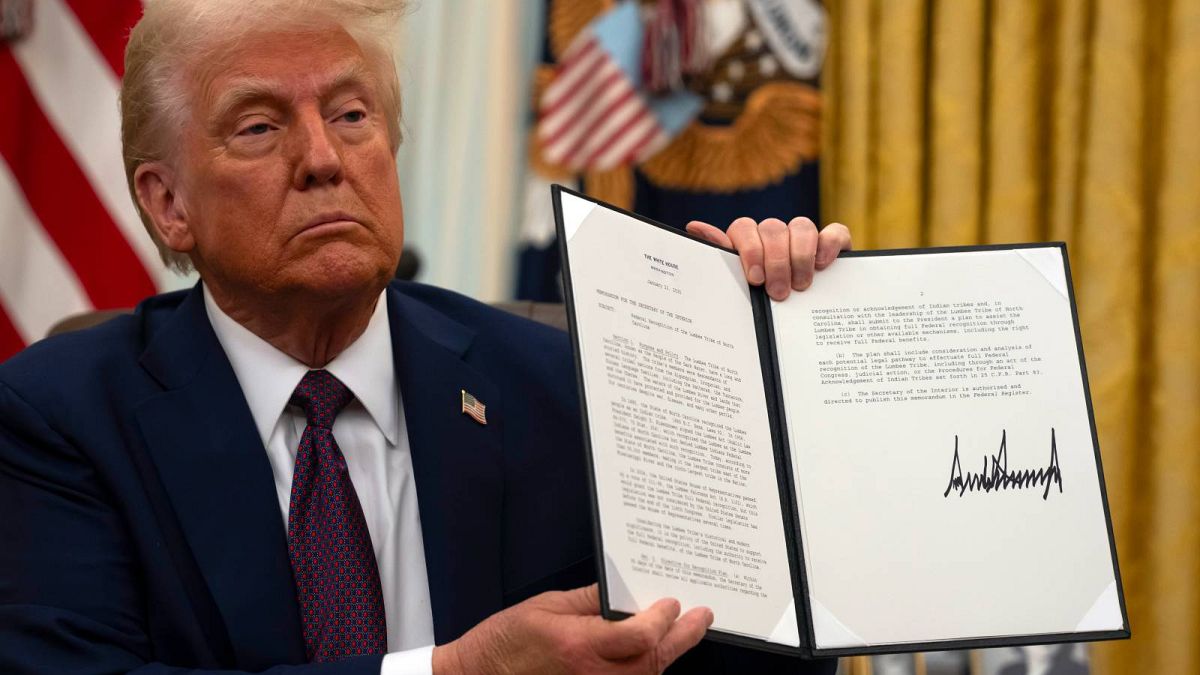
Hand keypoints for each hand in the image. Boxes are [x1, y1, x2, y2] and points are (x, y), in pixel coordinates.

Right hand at [431, 583, 712, 674]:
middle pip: (652, 661)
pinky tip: (652, 654)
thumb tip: (623, 590)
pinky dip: (645, 670)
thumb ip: (590, 601)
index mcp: (579, 646)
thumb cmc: (503, 643)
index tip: (673, 603)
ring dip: (667, 655)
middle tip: (702, 618)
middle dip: (682, 638)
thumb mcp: (546, 607)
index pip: (639, 635)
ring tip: (684, 632)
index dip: (663, 619)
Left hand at [686, 217, 852, 300]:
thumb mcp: (739, 290)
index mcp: (749, 245)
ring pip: (801, 225)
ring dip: (799, 257)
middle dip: (775, 262)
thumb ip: (722, 260)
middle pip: (772, 228)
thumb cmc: (763, 308)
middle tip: (779, 292)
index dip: (750, 250)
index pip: (744, 228)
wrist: (803, 329)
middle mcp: (775, 237)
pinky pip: (834, 231)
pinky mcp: (832, 245)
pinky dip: (828, 244)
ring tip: (801, 286)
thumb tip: (694, 227)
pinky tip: (824, 264)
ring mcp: (804, 239)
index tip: (756, 279)